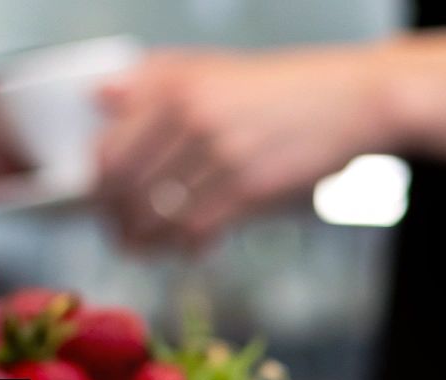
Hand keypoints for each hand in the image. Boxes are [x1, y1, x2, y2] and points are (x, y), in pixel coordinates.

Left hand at [93, 48, 392, 249]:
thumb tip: (100, 97)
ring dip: (144, 239)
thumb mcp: (213, 66)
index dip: (96, 185)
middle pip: (127, 189)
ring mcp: (222, 156)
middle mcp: (193, 119)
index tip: (97, 198)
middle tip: (115, 230)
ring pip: (160, 215)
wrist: (349, 101)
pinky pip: (199, 229)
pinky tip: (182, 246)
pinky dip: (184, 245)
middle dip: (114, 219)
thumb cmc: (283, 87)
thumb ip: (153, 78)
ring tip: (139, 244)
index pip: (111, 149)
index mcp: (176, 86)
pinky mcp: (251, 188)